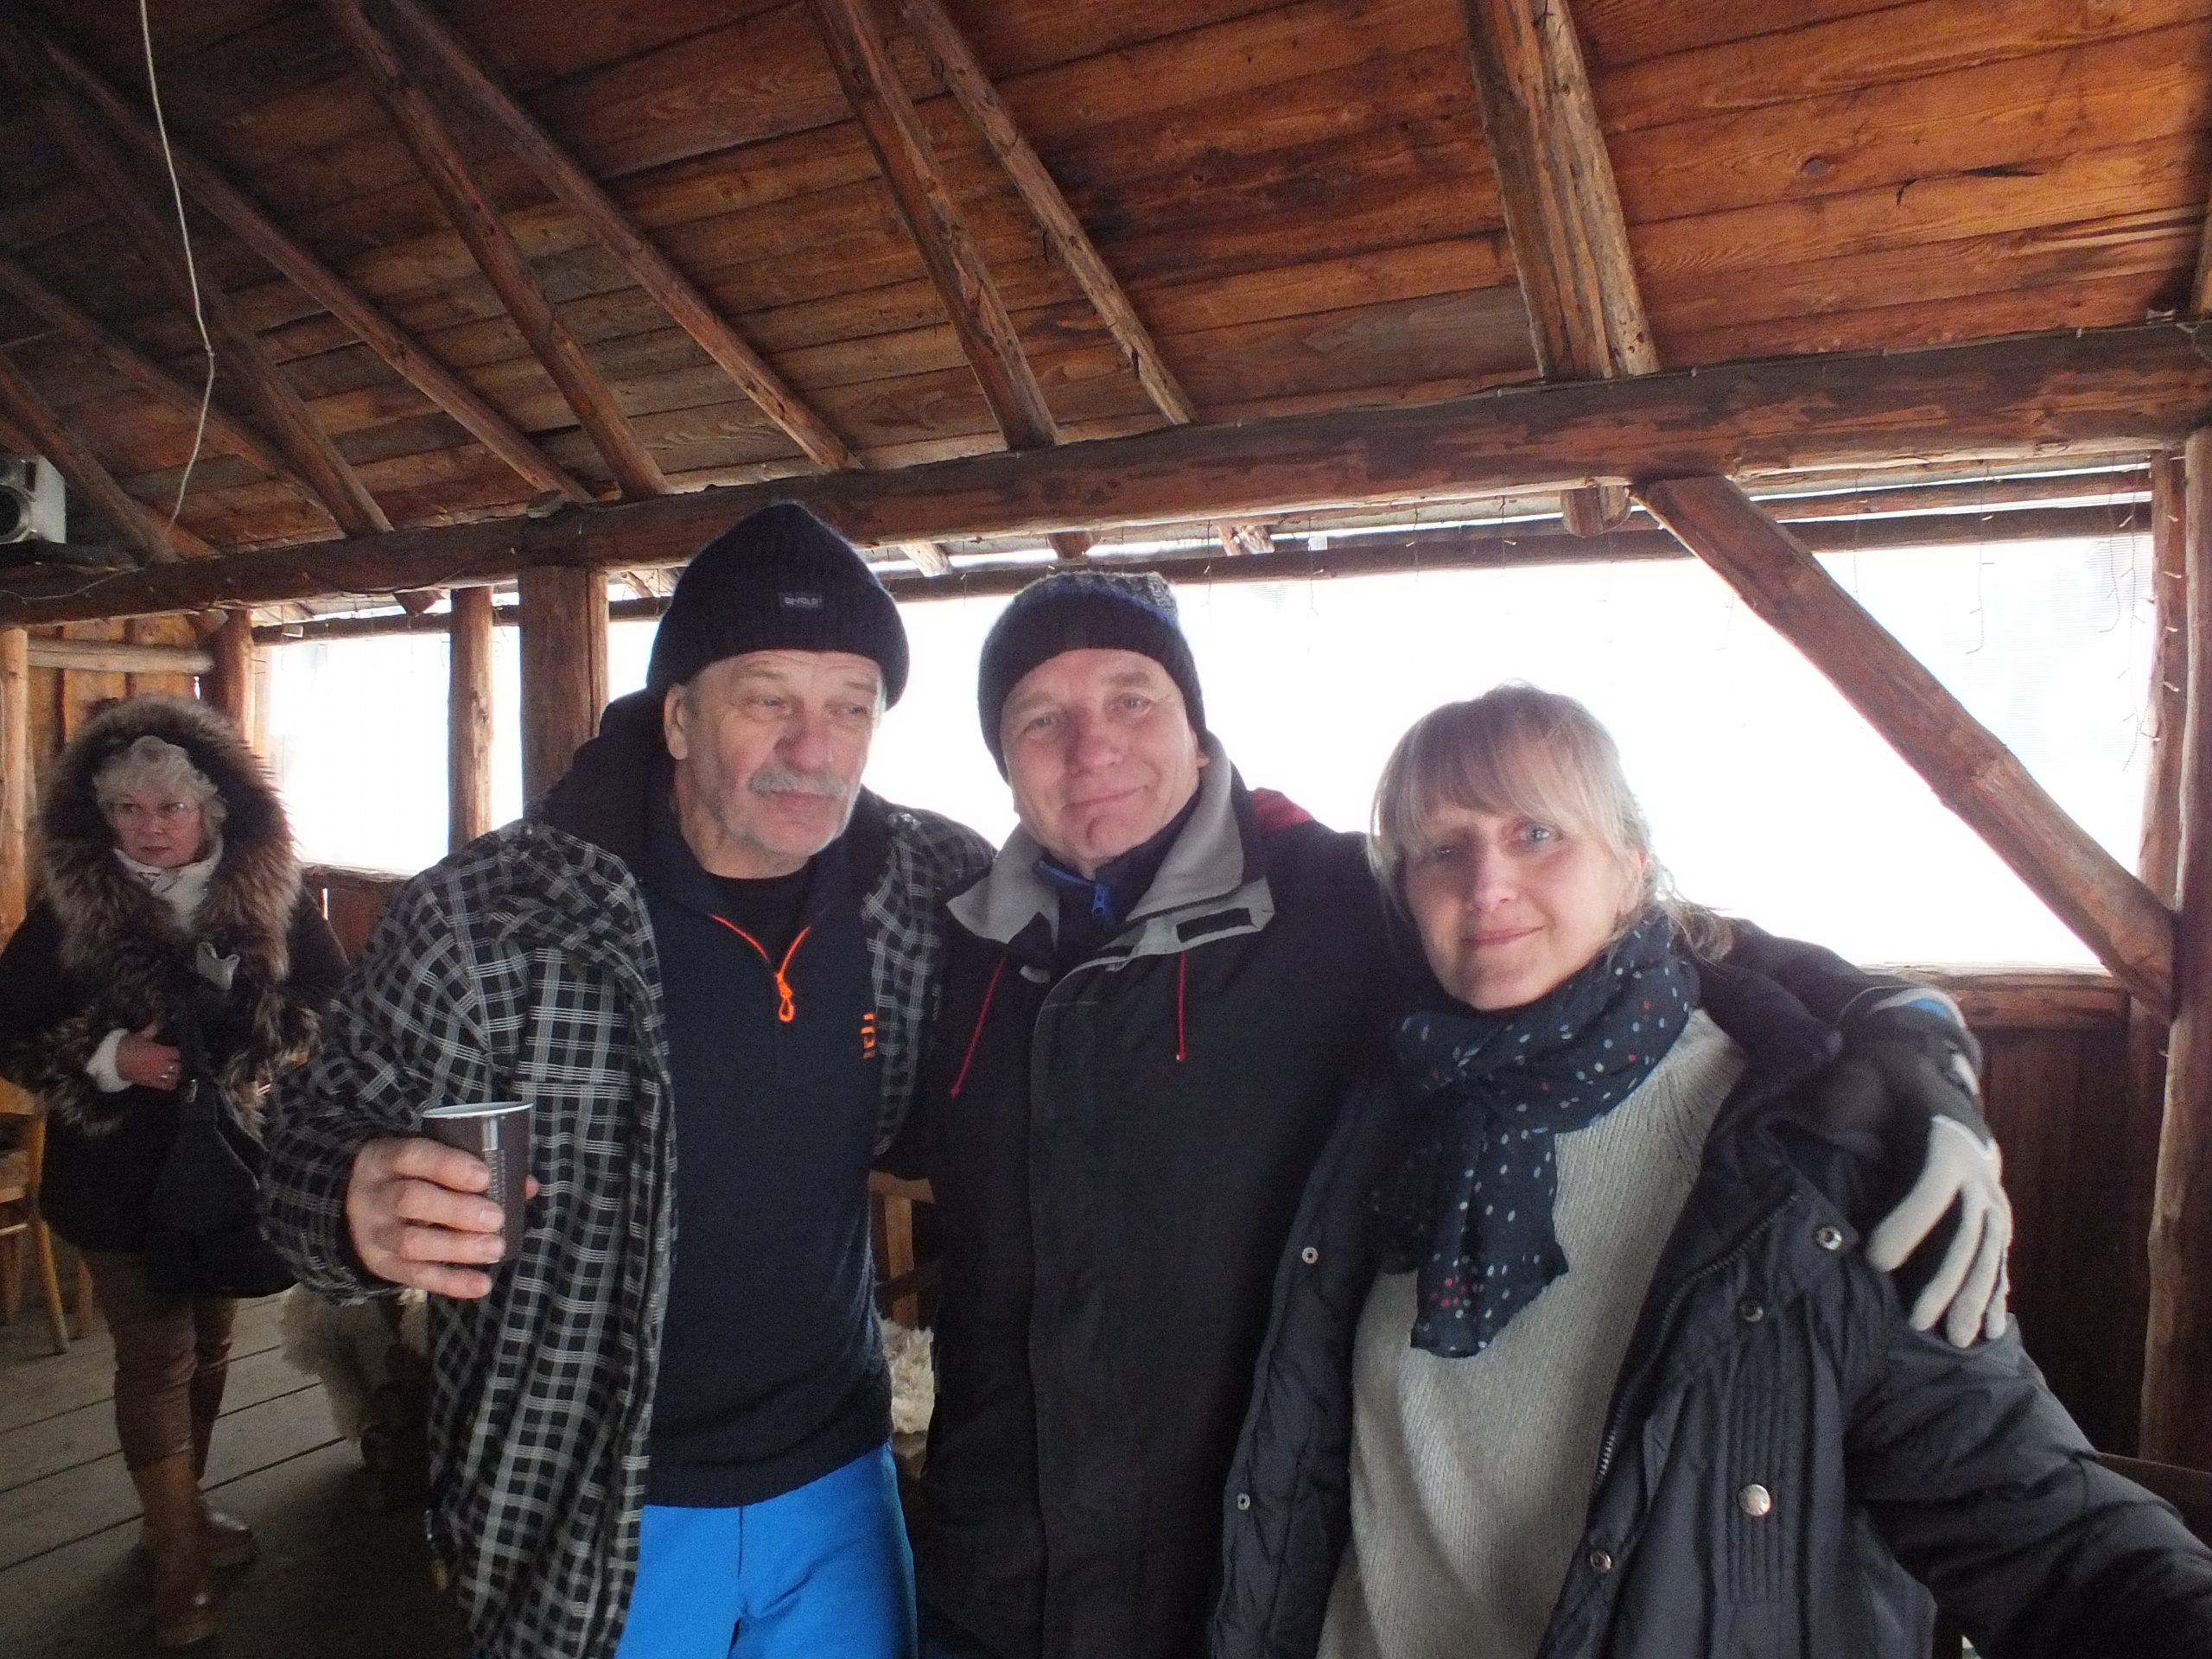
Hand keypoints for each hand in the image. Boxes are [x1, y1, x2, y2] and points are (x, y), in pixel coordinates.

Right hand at [115, 1025, 183, 1090]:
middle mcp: (162, 1064)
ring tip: (177, 1071)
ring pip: (175, 1077)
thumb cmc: (127, 1047)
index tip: (177, 1050)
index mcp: (161, 1052)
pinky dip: (172, 1084)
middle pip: (178, 1065)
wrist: (112, 1062)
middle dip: (179, 1063)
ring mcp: (157, 1075)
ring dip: (177, 1074)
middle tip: (177, 1061)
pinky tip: (174, 1082)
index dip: (178, 1051)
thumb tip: (162, 1020)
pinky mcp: (151, 1083)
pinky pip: (166, 1086)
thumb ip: (153, 1029)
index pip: (177, 1053)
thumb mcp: (141, 1035)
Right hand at [344, 1136, 536, 1298]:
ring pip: (411, 1243)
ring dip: (457, 1248)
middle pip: (410, 1200)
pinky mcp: (380, 1265)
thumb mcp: (426, 1160)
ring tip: (495, 1249)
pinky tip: (481, 1284)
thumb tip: (525, 1185)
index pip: (413, 1156)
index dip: (448, 1166)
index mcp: (385, 1158)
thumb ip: (472, 1167)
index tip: (484, 1177)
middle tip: (495, 1218)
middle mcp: (374, 1195)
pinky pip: (414, 1276)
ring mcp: (374, 1233)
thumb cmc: (408, 1176)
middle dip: (457, 1211)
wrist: (351, 1207)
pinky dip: (450, 1283)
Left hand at [1820, 1001, 2007, 1344]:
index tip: (1875, 1261)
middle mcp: (1977, 1171)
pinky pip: (2000, 1258)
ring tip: (1958, 1340)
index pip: (1931, 1185)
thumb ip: (1842, 1098)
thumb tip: (1820, 1116)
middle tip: (1915, 1321)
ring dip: (1975, 1297)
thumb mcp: (1859, 1078)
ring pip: (1989, 1253)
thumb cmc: (1882, 1082)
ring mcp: (1992, 1196)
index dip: (1908, 1223)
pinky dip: (1997, 1293)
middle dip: (1944, 1280)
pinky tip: (1994, 1329)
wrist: (1928, 1076)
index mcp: (1943, 1140)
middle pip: (1967, 1231)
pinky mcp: (1994, 1215)